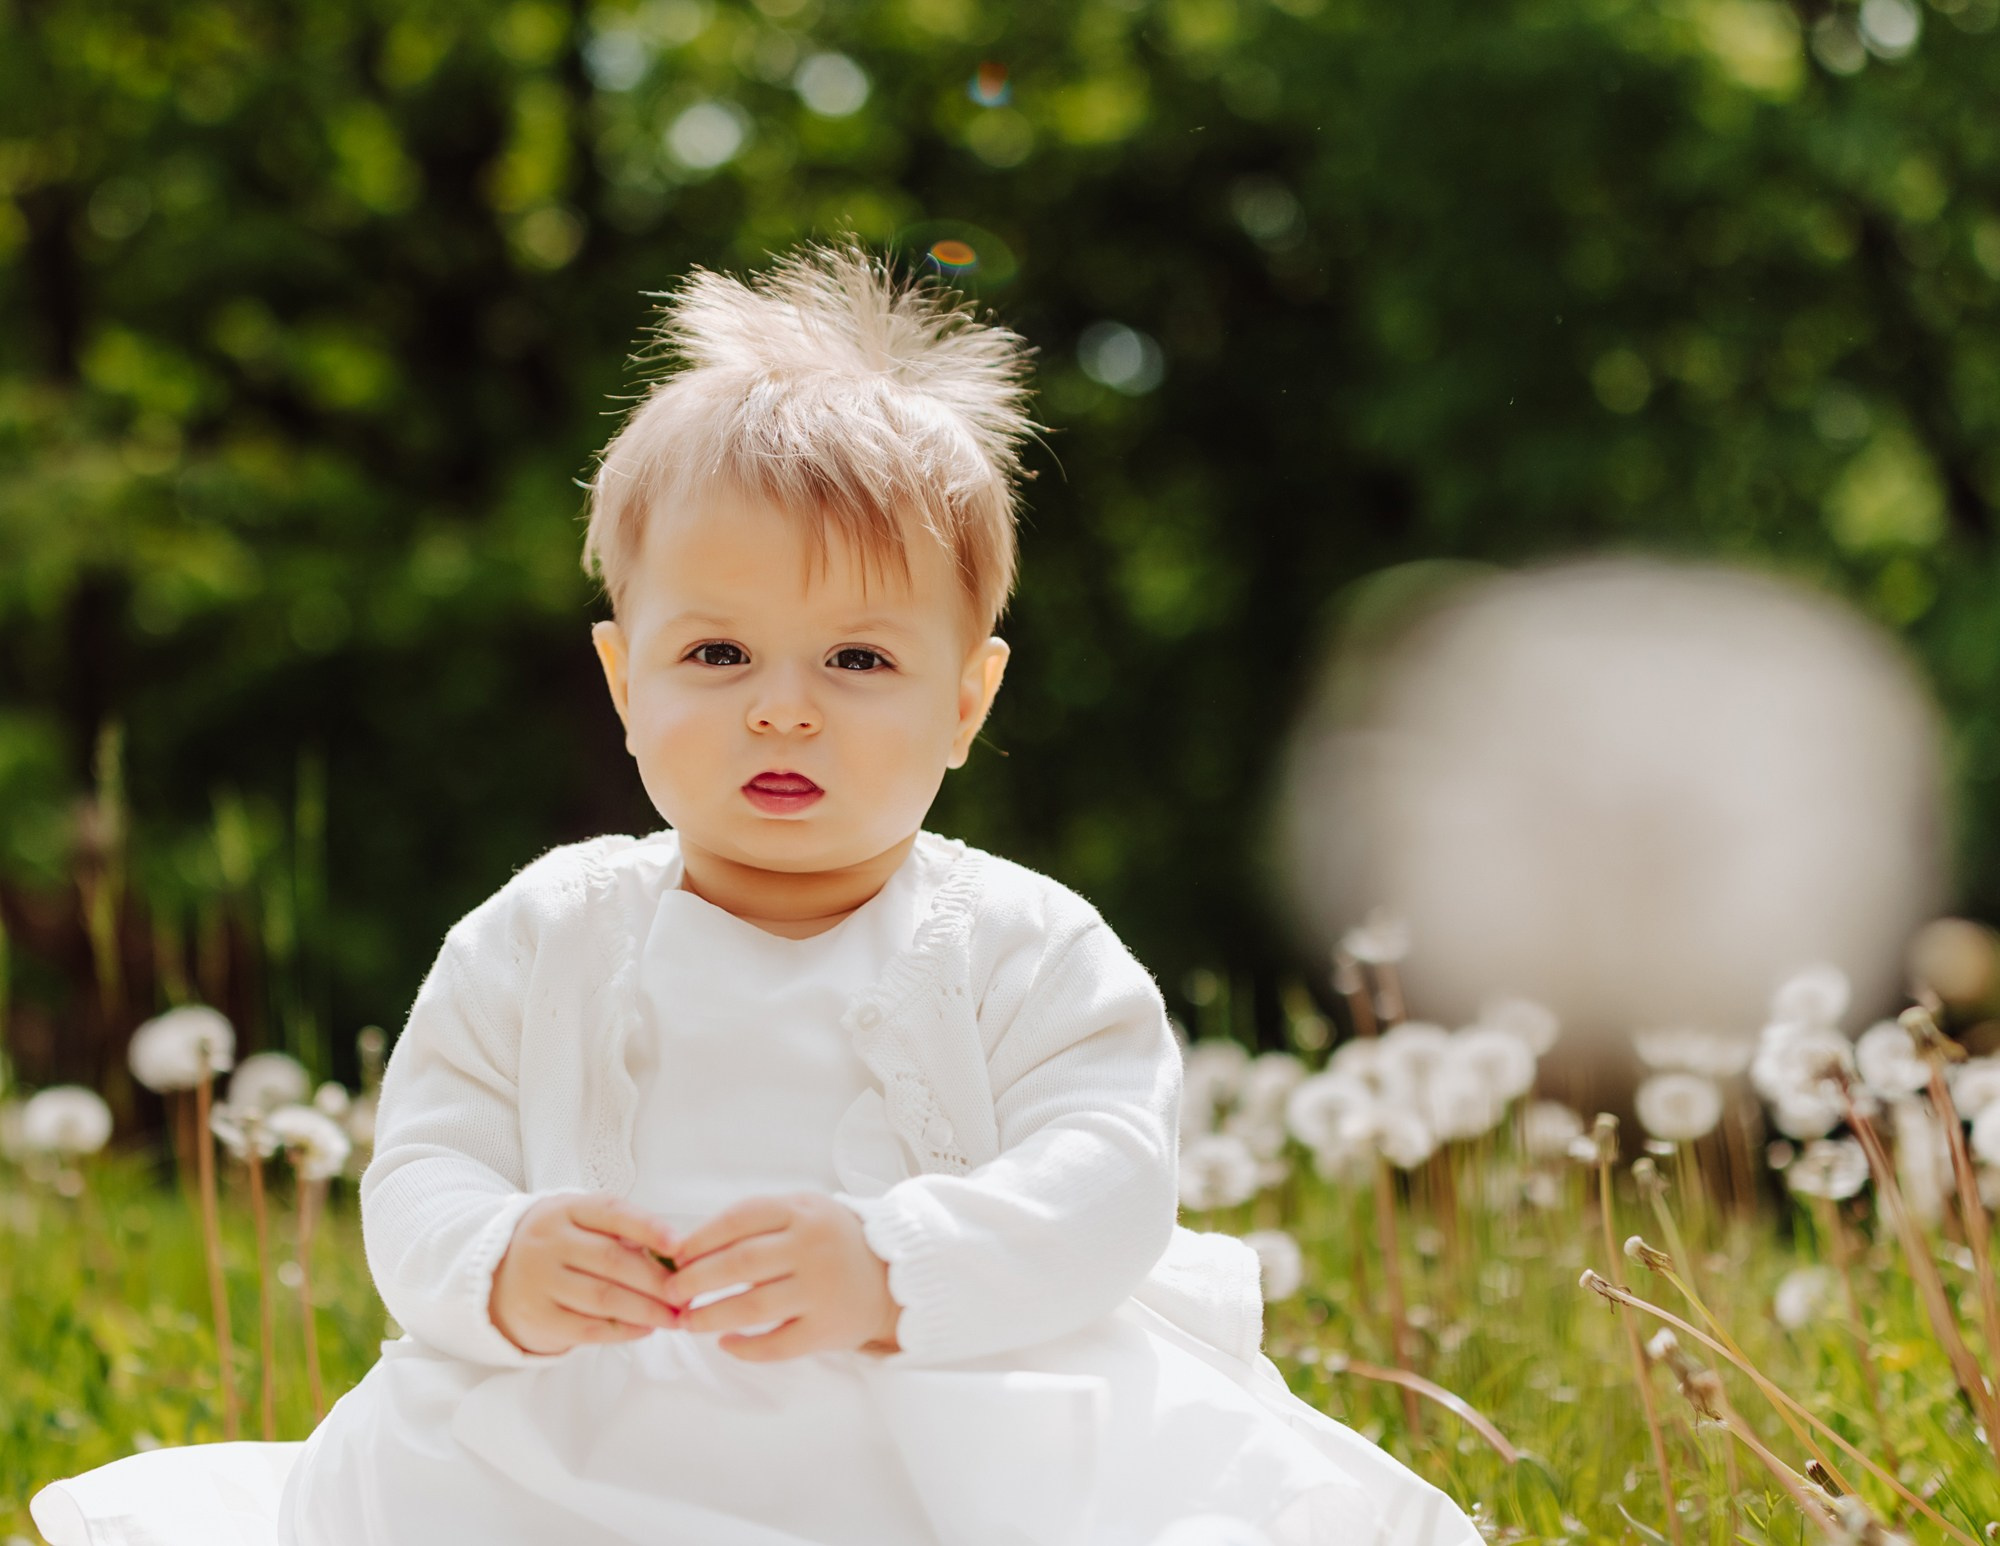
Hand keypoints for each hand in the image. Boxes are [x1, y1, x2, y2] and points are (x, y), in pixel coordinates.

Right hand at [489, 1193, 683, 1355]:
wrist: (496, 1276)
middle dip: (657, 1280)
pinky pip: (589, 1327)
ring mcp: (539, 1281)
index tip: (680, 1246)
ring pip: (604, 1297)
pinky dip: (623, 1330)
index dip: (649, 1228)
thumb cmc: (558, 1245)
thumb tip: (675, 1256)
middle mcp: (548, 1242)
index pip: (612, 1212)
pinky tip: (646, 1329)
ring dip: (647, 1310)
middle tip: (687, 1294)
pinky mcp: (538, 1318)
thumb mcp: (580, 1223)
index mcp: (565, 1209)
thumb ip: (620, 1232)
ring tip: (675, 1317)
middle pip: (612, 1260)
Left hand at [660, 1192, 900, 1362]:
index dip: (701, 1238)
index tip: (675, 1255)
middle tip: (670, 1291)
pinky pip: (777, 1344)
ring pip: (752, 1307)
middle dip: (695, 1279)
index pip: (740, 1219)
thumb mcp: (805, 1212)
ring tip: (686, 1320)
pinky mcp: (826, 1329)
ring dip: (710, 1315)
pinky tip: (725, 1343)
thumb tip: (691, 1246)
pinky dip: (745, 1347)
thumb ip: (758, 1221)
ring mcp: (821, 1290)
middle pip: (740, 1263)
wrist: (892, 1277)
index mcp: (803, 1212)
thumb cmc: (833, 1241)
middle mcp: (812, 1248)